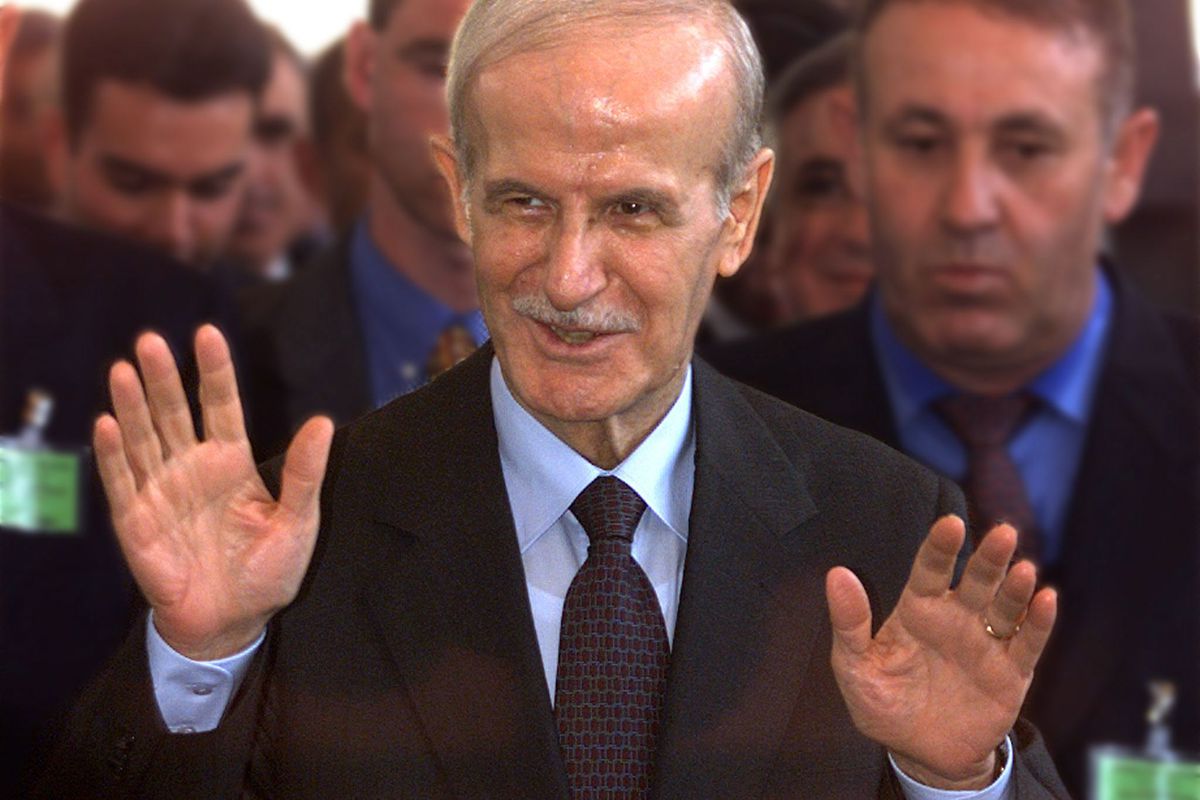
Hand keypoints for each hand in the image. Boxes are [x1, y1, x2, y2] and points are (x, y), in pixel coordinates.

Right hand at [94, 325, 332, 659]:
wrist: (235, 621)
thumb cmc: (269, 571)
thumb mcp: (298, 521)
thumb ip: (304, 473)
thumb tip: (322, 422)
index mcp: (231, 462)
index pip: (221, 405)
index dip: (214, 371)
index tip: (207, 333)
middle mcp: (193, 467)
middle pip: (174, 413)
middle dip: (163, 378)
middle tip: (151, 340)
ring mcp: (161, 491)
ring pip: (143, 438)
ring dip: (132, 405)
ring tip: (124, 369)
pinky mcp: (137, 521)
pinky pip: (122, 482)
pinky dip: (114, 455)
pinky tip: (107, 423)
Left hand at [825, 516, 1056, 789]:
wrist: (921, 754)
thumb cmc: (884, 704)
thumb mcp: (855, 668)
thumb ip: (848, 624)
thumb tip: (837, 574)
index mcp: (918, 610)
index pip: (929, 570)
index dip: (940, 547)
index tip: (950, 523)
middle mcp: (956, 618)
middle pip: (976, 580)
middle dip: (989, 558)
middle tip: (1003, 533)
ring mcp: (986, 643)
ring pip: (1005, 606)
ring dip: (1016, 587)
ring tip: (1024, 570)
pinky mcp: (1012, 673)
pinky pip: (1028, 643)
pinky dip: (1038, 622)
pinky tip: (1046, 600)